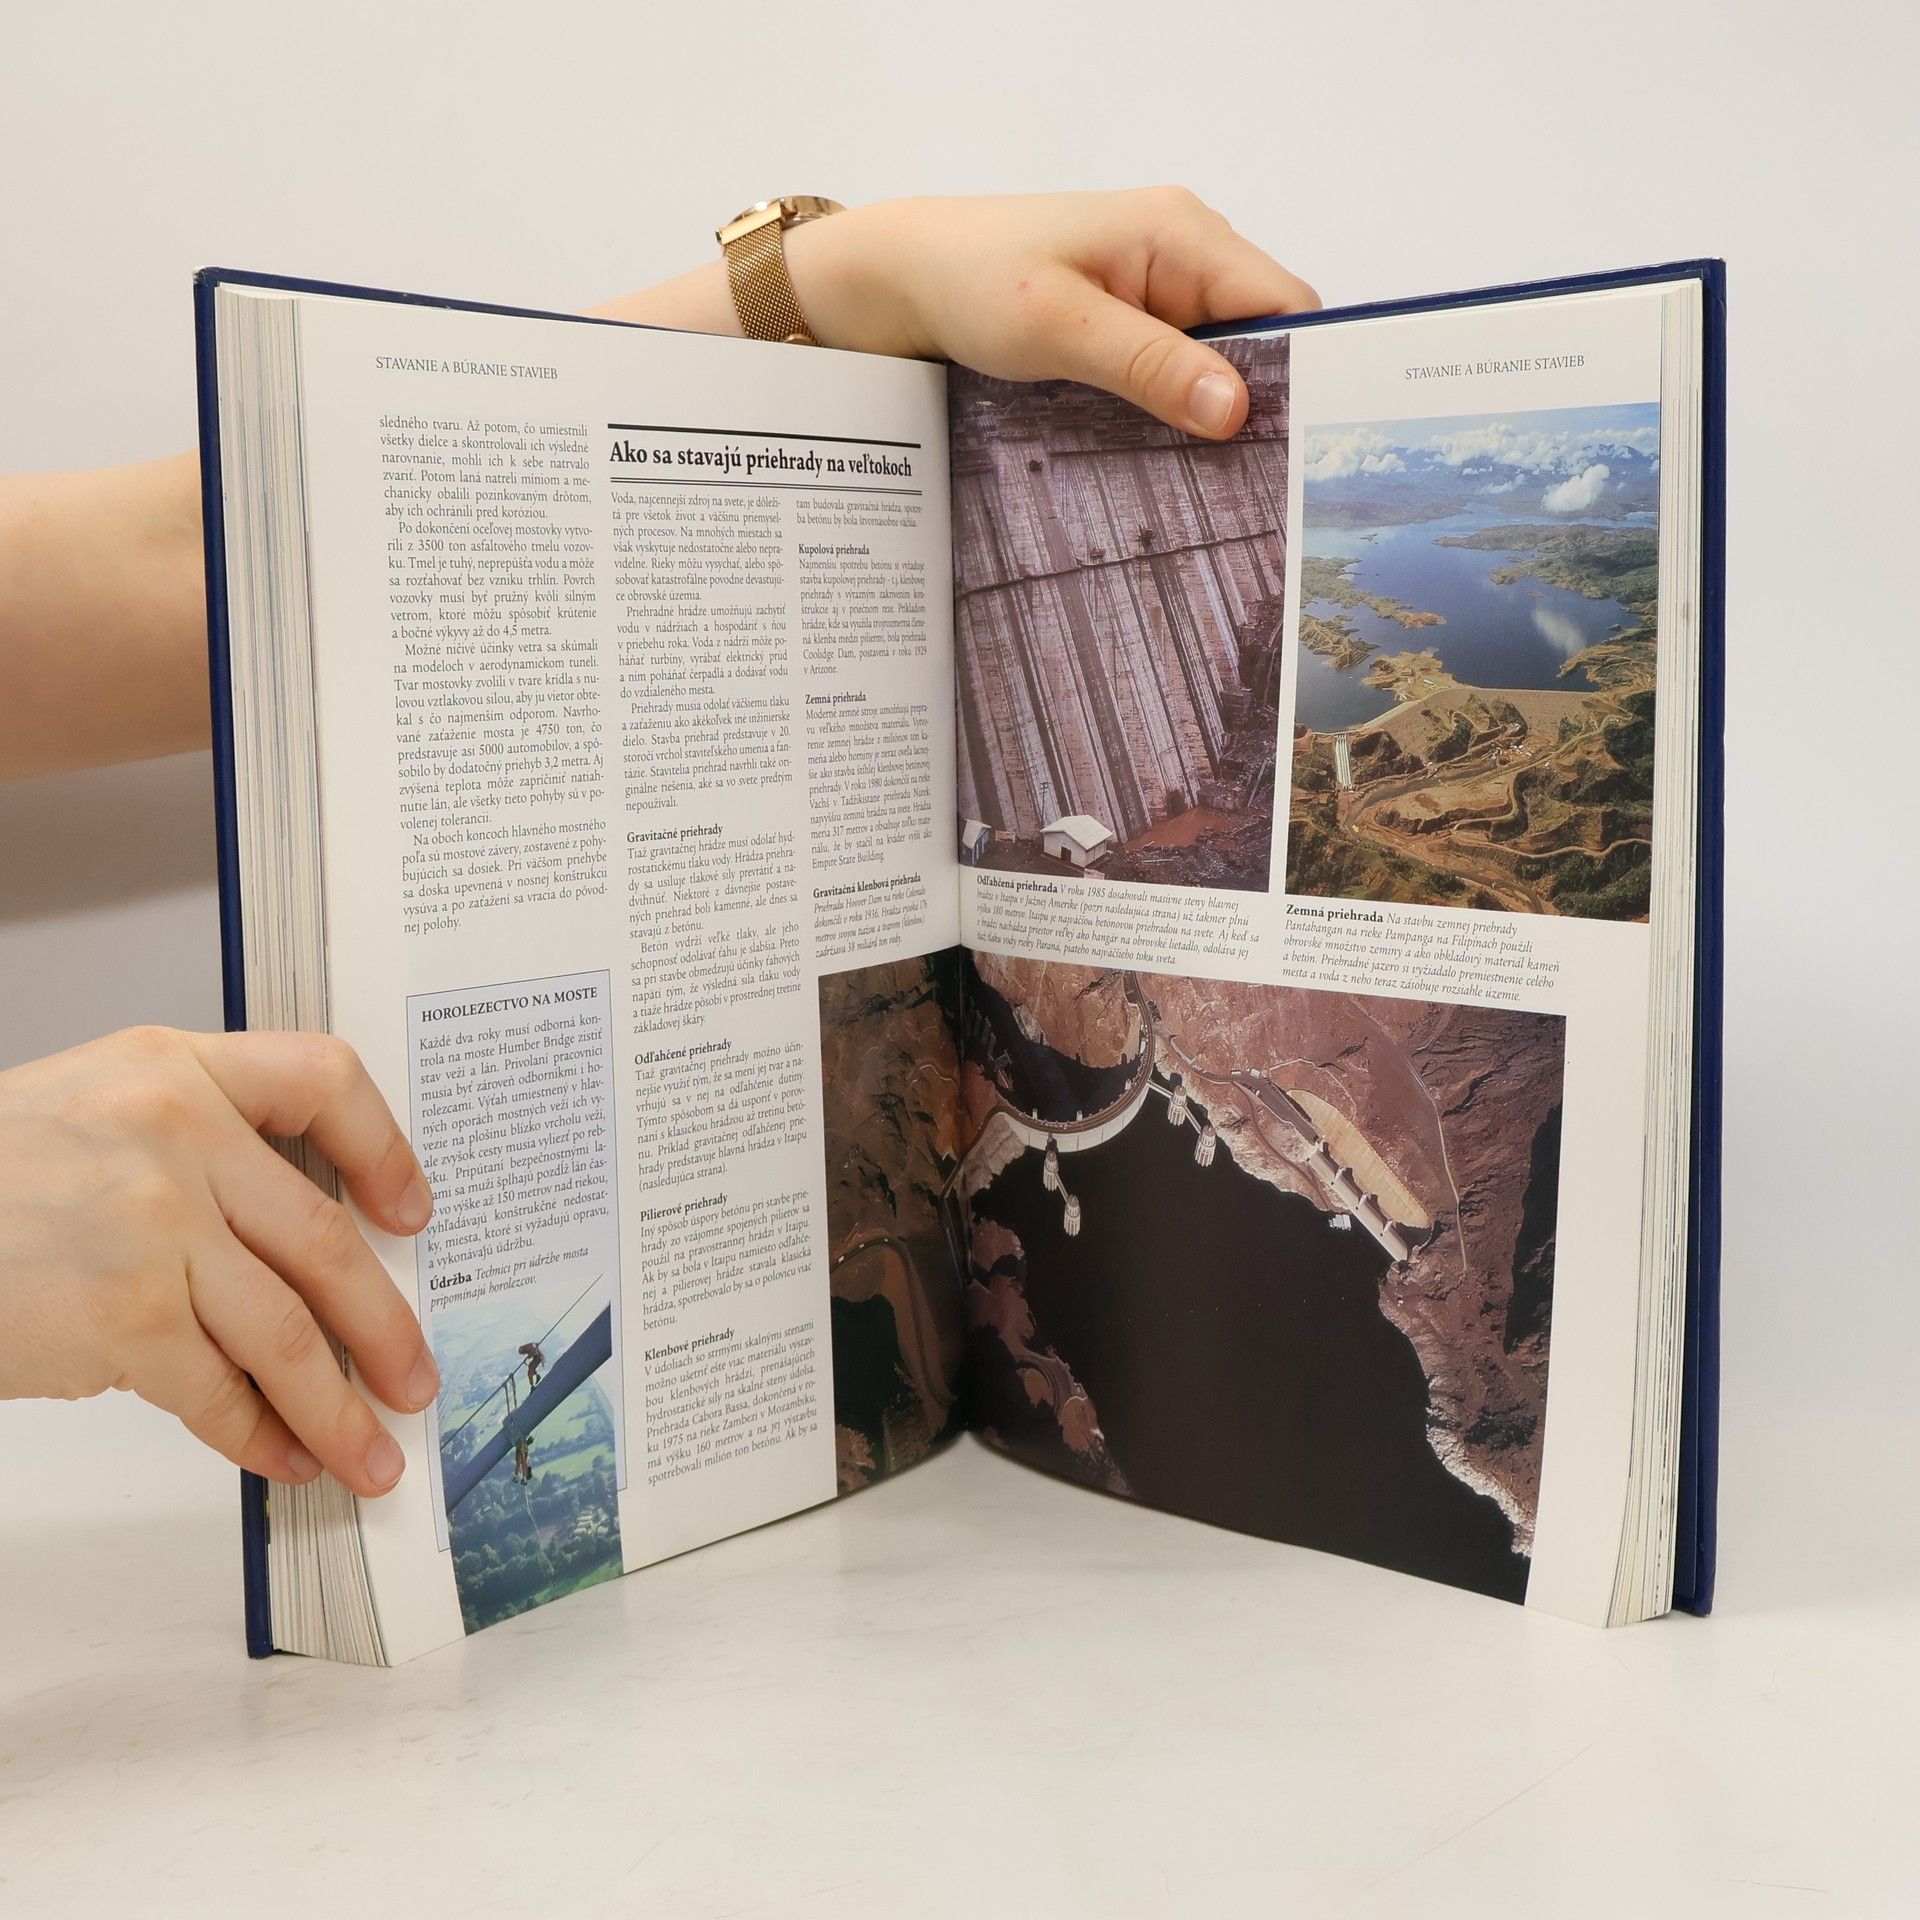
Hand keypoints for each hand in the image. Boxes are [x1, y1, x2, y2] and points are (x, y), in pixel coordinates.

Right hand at [0, 1026, 436, 1495]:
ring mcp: (156, 1227)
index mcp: (175, 1067)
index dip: (385, 1149)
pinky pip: (219, 1390)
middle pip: (327, 1238)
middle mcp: (179, 1134)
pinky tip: (282, 1458)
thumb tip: (295, 1245)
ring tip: (373, 1452)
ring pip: (290, 1331)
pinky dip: (260, 1435)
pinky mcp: (124, 1318)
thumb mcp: (88, 1110)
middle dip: (387, 1325)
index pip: (323, 1079)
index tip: (414, 1214)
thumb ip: (191, 1144)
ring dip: (341, 1406)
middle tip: (416, 1377)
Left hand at [790, 188, 1320, 436]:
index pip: (1286, 305)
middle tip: (1257, 487)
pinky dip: (1179, 412)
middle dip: (1263, 406)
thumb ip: (1147, 364)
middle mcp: (1185, 253)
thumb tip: (1235, 409)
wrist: (901, 278)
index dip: (1306, 374)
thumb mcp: (1057, 327)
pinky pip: (1181, 370)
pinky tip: (1169, 458)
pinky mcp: (1133, 323)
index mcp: (1182, 233)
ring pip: (1223, 363)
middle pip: (1265, 338)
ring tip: (1216, 486)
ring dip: (1215, 417)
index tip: (1299, 450)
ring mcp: (1160, 290)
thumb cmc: (968, 280)